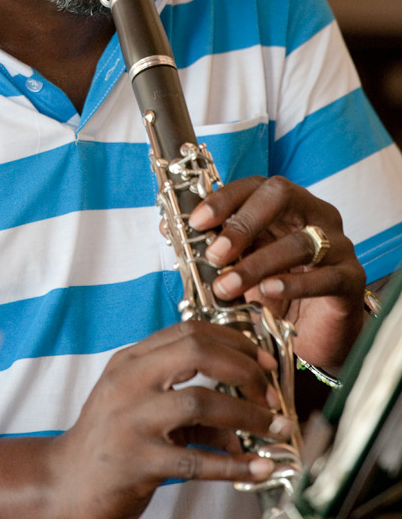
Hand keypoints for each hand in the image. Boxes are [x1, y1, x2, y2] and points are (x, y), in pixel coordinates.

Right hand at [49, 320, 293, 518]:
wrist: (63, 484)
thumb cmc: (107, 440)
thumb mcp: (138, 403)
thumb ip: (183, 396)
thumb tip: (244, 409)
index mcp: (130, 360)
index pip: (189, 331)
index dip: (234, 341)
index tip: (262, 360)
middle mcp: (129, 382)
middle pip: (197, 353)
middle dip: (244, 369)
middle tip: (270, 391)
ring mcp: (132, 421)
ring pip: (201, 403)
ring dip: (249, 416)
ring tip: (275, 428)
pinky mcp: (138, 462)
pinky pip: (197, 460)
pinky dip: (234, 464)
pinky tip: (258, 467)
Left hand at [188, 175, 366, 371]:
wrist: (315, 333)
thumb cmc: (275, 289)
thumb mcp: (239, 263)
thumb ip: (210, 243)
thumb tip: (167, 225)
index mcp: (286, 204)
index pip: (255, 185)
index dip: (224, 199)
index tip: (196, 222)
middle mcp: (315, 214)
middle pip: (281, 196)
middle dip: (243, 223)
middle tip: (215, 253)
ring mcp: (338, 244)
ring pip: (300, 242)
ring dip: (258, 264)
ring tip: (227, 287)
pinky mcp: (351, 279)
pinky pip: (325, 276)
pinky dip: (293, 284)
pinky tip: (268, 294)